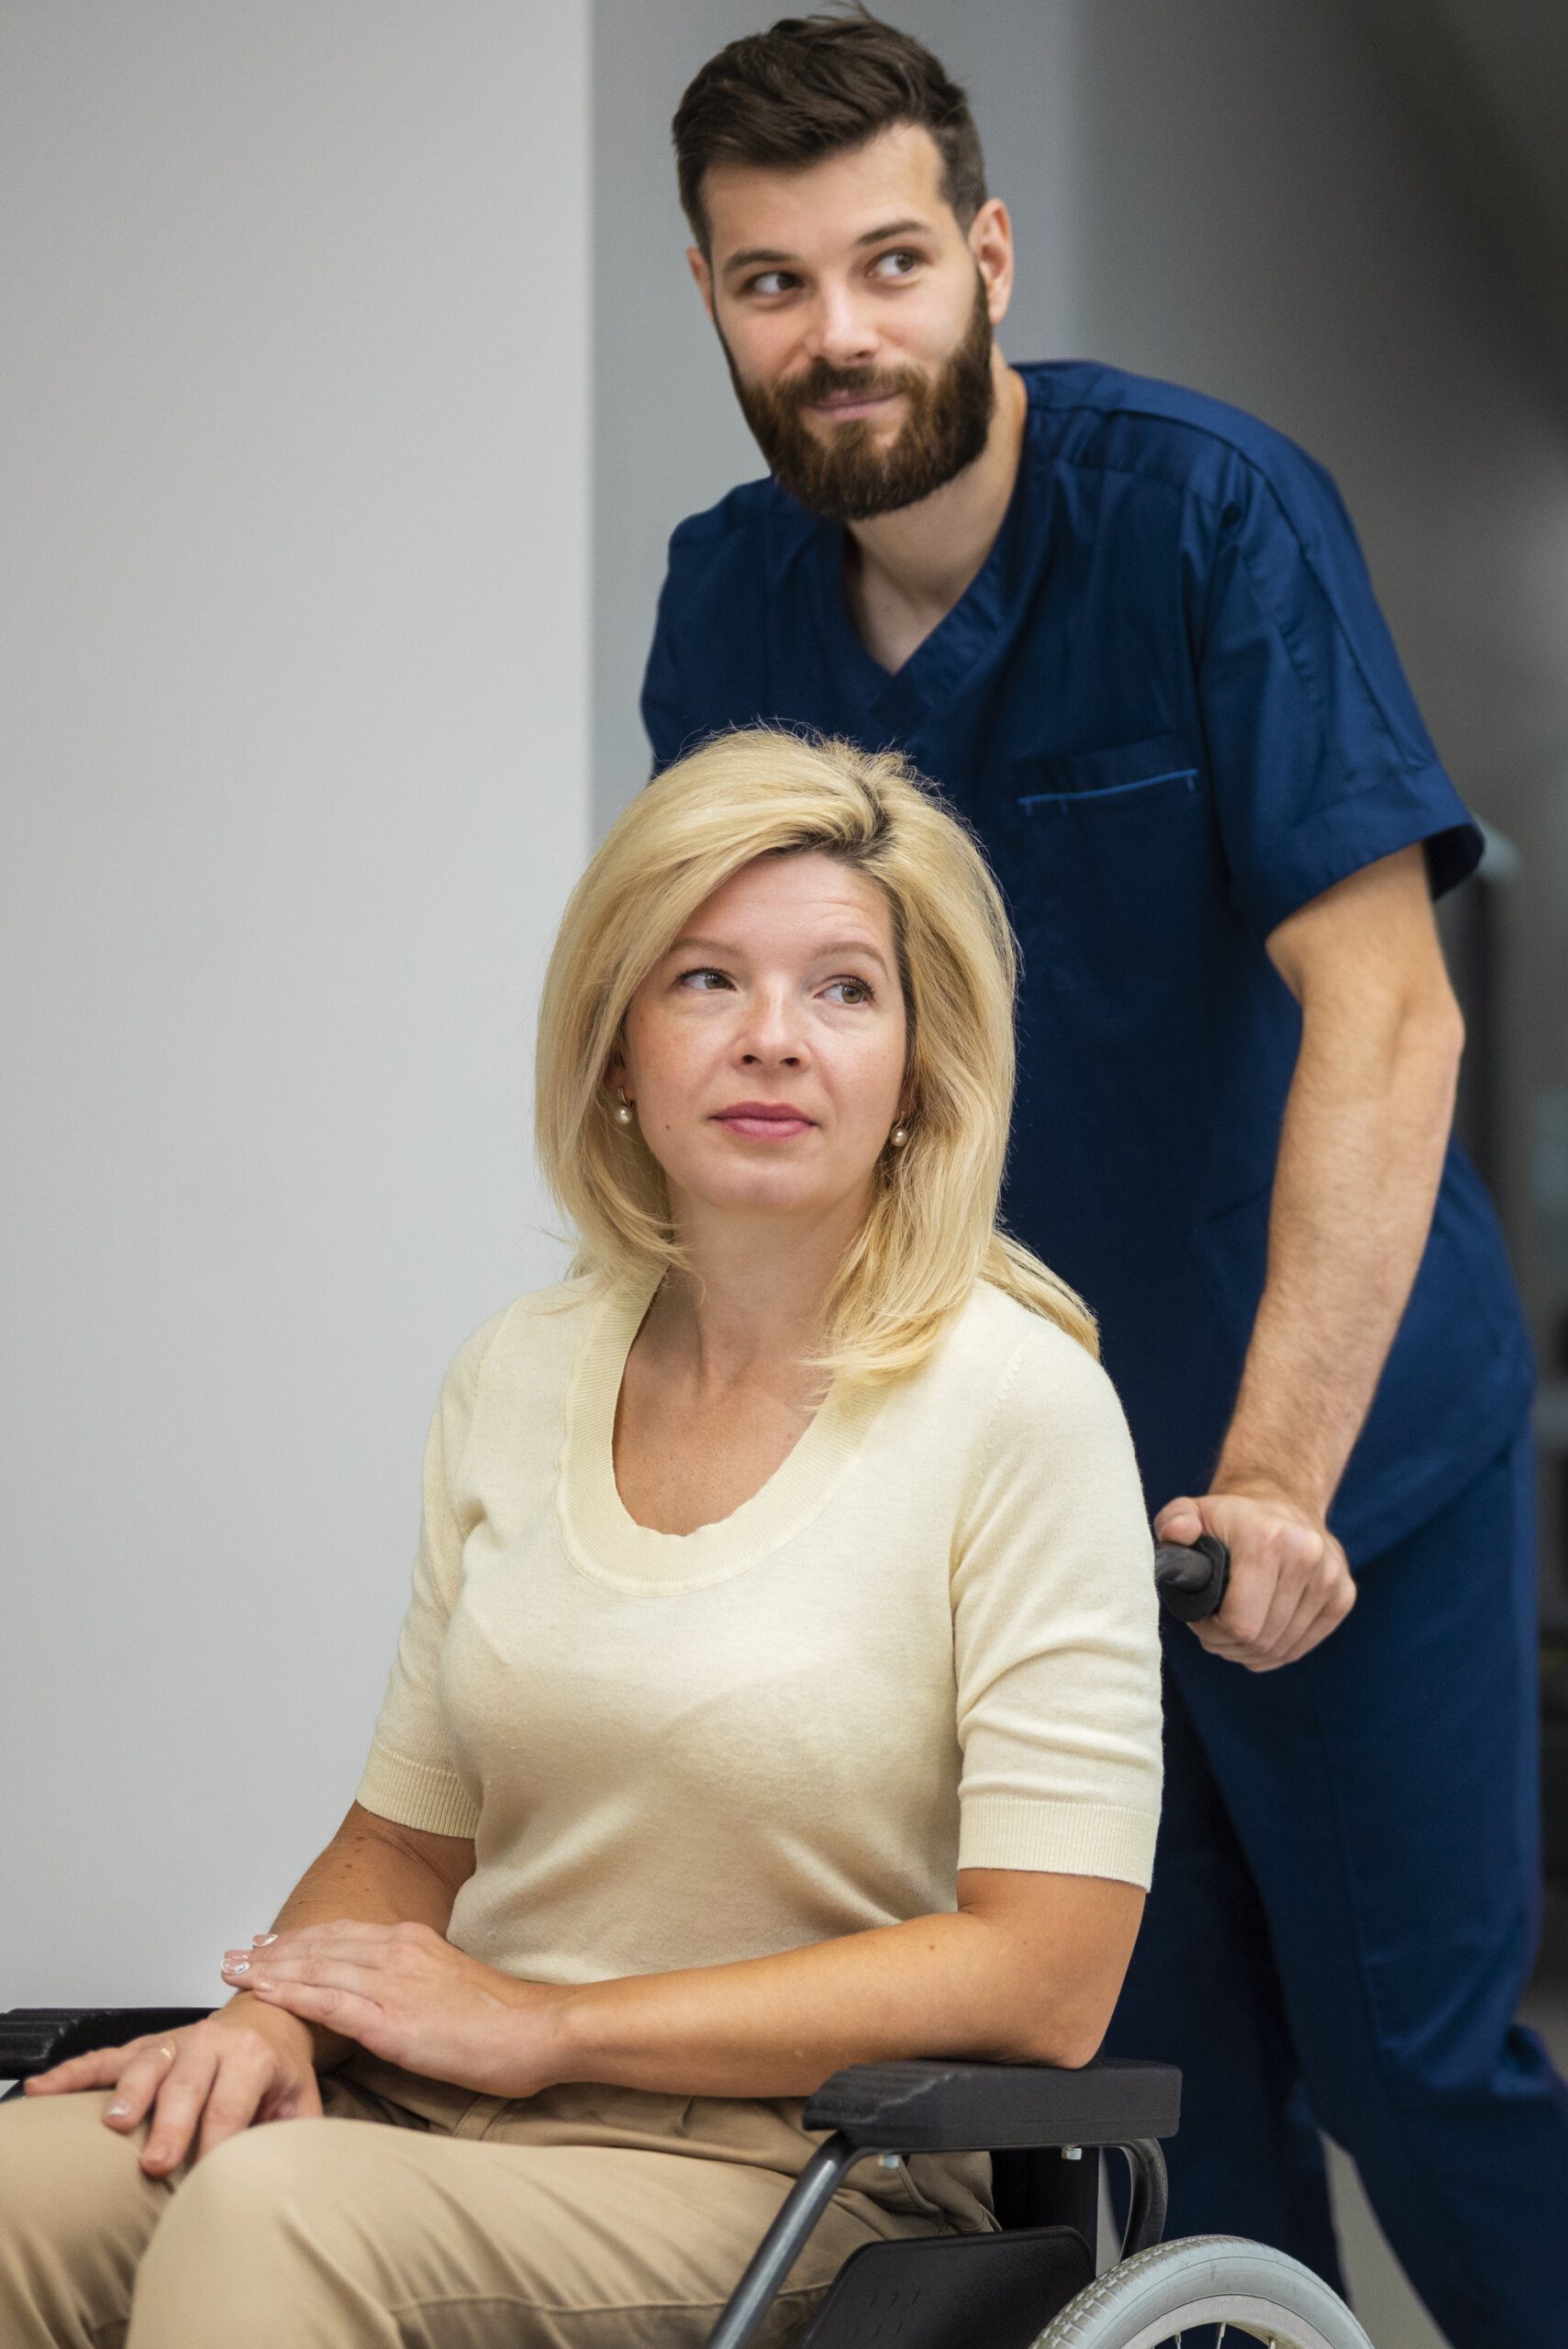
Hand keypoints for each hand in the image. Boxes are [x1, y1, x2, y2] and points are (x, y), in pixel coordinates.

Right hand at [22, 1998, 320, 2172]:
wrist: (270, 2015)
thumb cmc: (279, 2068)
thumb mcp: (301, 2098)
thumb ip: (297, 2136)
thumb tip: (296, 2179)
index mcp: (252, 2055)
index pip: (232, 2104)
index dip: (219, 2142)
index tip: (207, 2178)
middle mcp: (211, 2042)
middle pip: (187, 2086)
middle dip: (171, 2125)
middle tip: (157, 2163)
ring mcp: (175, 2041)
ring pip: (146, 2065)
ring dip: (129, 2094)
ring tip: (115, 2125)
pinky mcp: (148, 2045)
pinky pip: (107, 2058)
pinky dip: (74, 2073)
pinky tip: (45, 2090)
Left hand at [223, 1919, 570, 2097]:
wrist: (537, 2029)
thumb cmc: (503, 2019)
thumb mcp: (451, 1985)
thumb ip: (415, 1984)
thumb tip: (390, 1997)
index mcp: (412, 1942)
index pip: (341, 1935)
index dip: (298, 1940)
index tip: (266, 1944)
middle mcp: (397, 1952)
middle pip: (319, 1947)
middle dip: (272, 1952)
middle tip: (233, 1957)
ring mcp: (392, 1984)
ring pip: (316, 1970)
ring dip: (270, 1971)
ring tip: (235, 1974)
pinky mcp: (392, 2022)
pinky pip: (330, 2005)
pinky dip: (293, 1997)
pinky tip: (267, 1997)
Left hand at [1156, 1486, 1354, 1670]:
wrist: (1282, 1502)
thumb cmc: (1229, 1517)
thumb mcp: (1192, 1511)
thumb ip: (1175, 1520)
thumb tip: (1179, 1532)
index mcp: (1267, 1538)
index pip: (1241, 1623)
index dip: (1212, 1632)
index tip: (1199, 1618)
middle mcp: (1307, 1556)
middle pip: (1261, 1641)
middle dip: (1228, 1644)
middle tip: (1212, 1630)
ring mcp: (1331, 1578)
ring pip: (1282, 1649)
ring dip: (1250, 1651)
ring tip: (1232, 1631)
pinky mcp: (1344, 1596)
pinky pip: (1302, 1647)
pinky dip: (1275, 1652)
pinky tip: (1258, 1635)